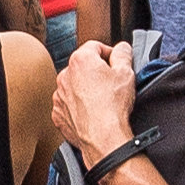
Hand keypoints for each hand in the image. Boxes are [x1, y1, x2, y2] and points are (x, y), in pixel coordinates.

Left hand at [52, 41, 139, 161]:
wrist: (103, 138)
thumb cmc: (113, 107)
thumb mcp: (126, 73)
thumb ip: (123, 54)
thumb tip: (122, 48)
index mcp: (81, 60)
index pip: (95, 46)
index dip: (109, 54)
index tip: (117, 64)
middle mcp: (65, 75)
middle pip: (83, 66)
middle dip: (97, 72)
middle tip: (112, 84)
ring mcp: (59, 95)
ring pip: (74, 85)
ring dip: (86, 89)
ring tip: (102, 101)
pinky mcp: (58, 113)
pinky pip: (69, 104)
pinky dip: (79, 107)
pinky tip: (93, 113)